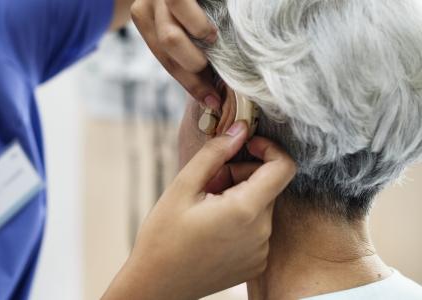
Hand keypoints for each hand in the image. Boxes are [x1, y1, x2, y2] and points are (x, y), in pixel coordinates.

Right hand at [102, 121, 296, 299]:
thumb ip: (215, 153)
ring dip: (239, 197)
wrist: (157, 285)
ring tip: (205, 208)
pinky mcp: (255, 263)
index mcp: (245, 210)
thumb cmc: (163, 237)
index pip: (284, 167)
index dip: (269, 149)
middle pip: (268, 186)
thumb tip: (240, 128)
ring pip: (261, 206)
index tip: (245, 146)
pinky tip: (211, 227)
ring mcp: (261, 251)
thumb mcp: (182, 187)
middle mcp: (262, 233)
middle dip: (241, 175)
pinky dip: (240, 219)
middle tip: (207, 183)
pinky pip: (257, 228)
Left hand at [131, 0, 220, 106]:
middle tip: (216, 87)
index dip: (189, 83)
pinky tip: (210, 31)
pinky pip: (178, 6)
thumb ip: (195, 45)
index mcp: (150, 19)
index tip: (211, 101)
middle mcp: (147, 6)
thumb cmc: (206, 2)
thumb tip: (213, 87)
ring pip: (168, 37)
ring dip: (192, 54)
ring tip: (213, 48)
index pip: (165, 59)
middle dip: (192, 76)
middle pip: (165, 52)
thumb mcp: (193, 23)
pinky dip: (196, 25)